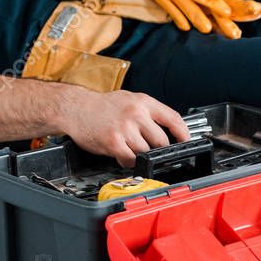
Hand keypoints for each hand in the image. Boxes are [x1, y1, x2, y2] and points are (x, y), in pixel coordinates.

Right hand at [59, 87, 190, 167]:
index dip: (183, 134)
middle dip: (158, 149)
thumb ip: (147, 112)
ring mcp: (125, 128)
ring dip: (140, 155)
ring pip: (146, 152)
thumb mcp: (128, 99)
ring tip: (130, 149)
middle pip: (161, 140)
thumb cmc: (100, 106)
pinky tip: (122, 155)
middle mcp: (136, 114)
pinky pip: (130, 159)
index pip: (173, 118)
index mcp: (143, 102)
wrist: (75, 108)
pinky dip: (128, 161)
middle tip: (151, 150)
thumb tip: (167, 127)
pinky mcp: (114, 142)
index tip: (186, 142)